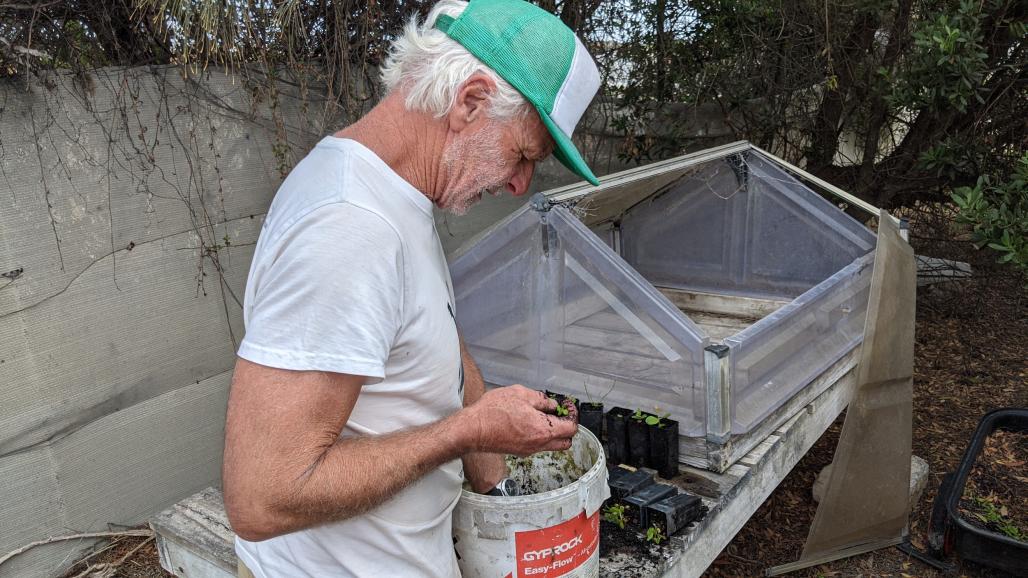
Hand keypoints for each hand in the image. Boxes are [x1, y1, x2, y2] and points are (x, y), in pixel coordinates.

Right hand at [461, 385, 577, 455]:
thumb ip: (541, 400)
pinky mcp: (518, 451)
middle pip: (565, 442)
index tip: (568, 407)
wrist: (473, 429)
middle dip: (567, 428)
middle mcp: (538, 444)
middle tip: (558, 413)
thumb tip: (552, 405)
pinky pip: (537, 445)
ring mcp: (528, 450)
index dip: (572, 415)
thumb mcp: (520, 394)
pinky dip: (540, 435)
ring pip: (551, 445)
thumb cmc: (493, 412)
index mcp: (543, 429)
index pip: (571, 428)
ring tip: (541, 415)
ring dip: (552, 432)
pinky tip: (528, 421)